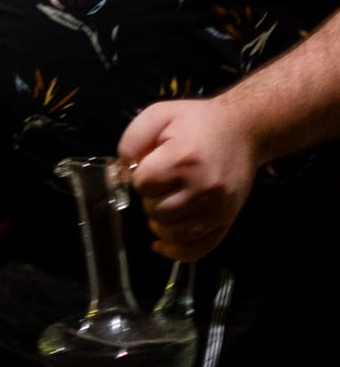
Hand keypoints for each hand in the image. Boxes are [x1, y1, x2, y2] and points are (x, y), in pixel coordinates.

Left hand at [119, 97, 260, 260]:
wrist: (244, 129)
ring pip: (174, 232)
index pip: (143, 185)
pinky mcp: (228, 220)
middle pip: (156, 211)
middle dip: (149, 199)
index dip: (140, 177)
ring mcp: (219, 207)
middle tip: (160, 184)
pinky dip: (177, 251)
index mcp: (183, 159)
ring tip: (164, 203)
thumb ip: (132, 141)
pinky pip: (199, 248)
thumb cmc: (196, 121)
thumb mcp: (158, 115)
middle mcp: (204, 187)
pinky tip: (162, 244)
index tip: (150, 167)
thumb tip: (121, 172)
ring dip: (160, 222)